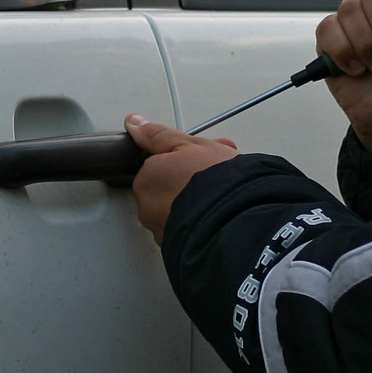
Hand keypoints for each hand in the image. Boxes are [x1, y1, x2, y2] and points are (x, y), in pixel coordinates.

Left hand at [126, 114, 238, 244]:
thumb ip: (160, 135)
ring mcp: (162, 231)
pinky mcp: (178, 249)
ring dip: (196, 204)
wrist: (236, 221)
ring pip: (178, 211)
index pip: (161, 166)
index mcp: (147, 178)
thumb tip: (134, 123)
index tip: (203, 161)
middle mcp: (148, 207)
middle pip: (168, 189)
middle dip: (190, 183)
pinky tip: (219, 216)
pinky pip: (187, 231)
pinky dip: (199, 224)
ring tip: (223, 198)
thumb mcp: (192, 145)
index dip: (186, 161)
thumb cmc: (215, 181)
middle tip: (216, 178)